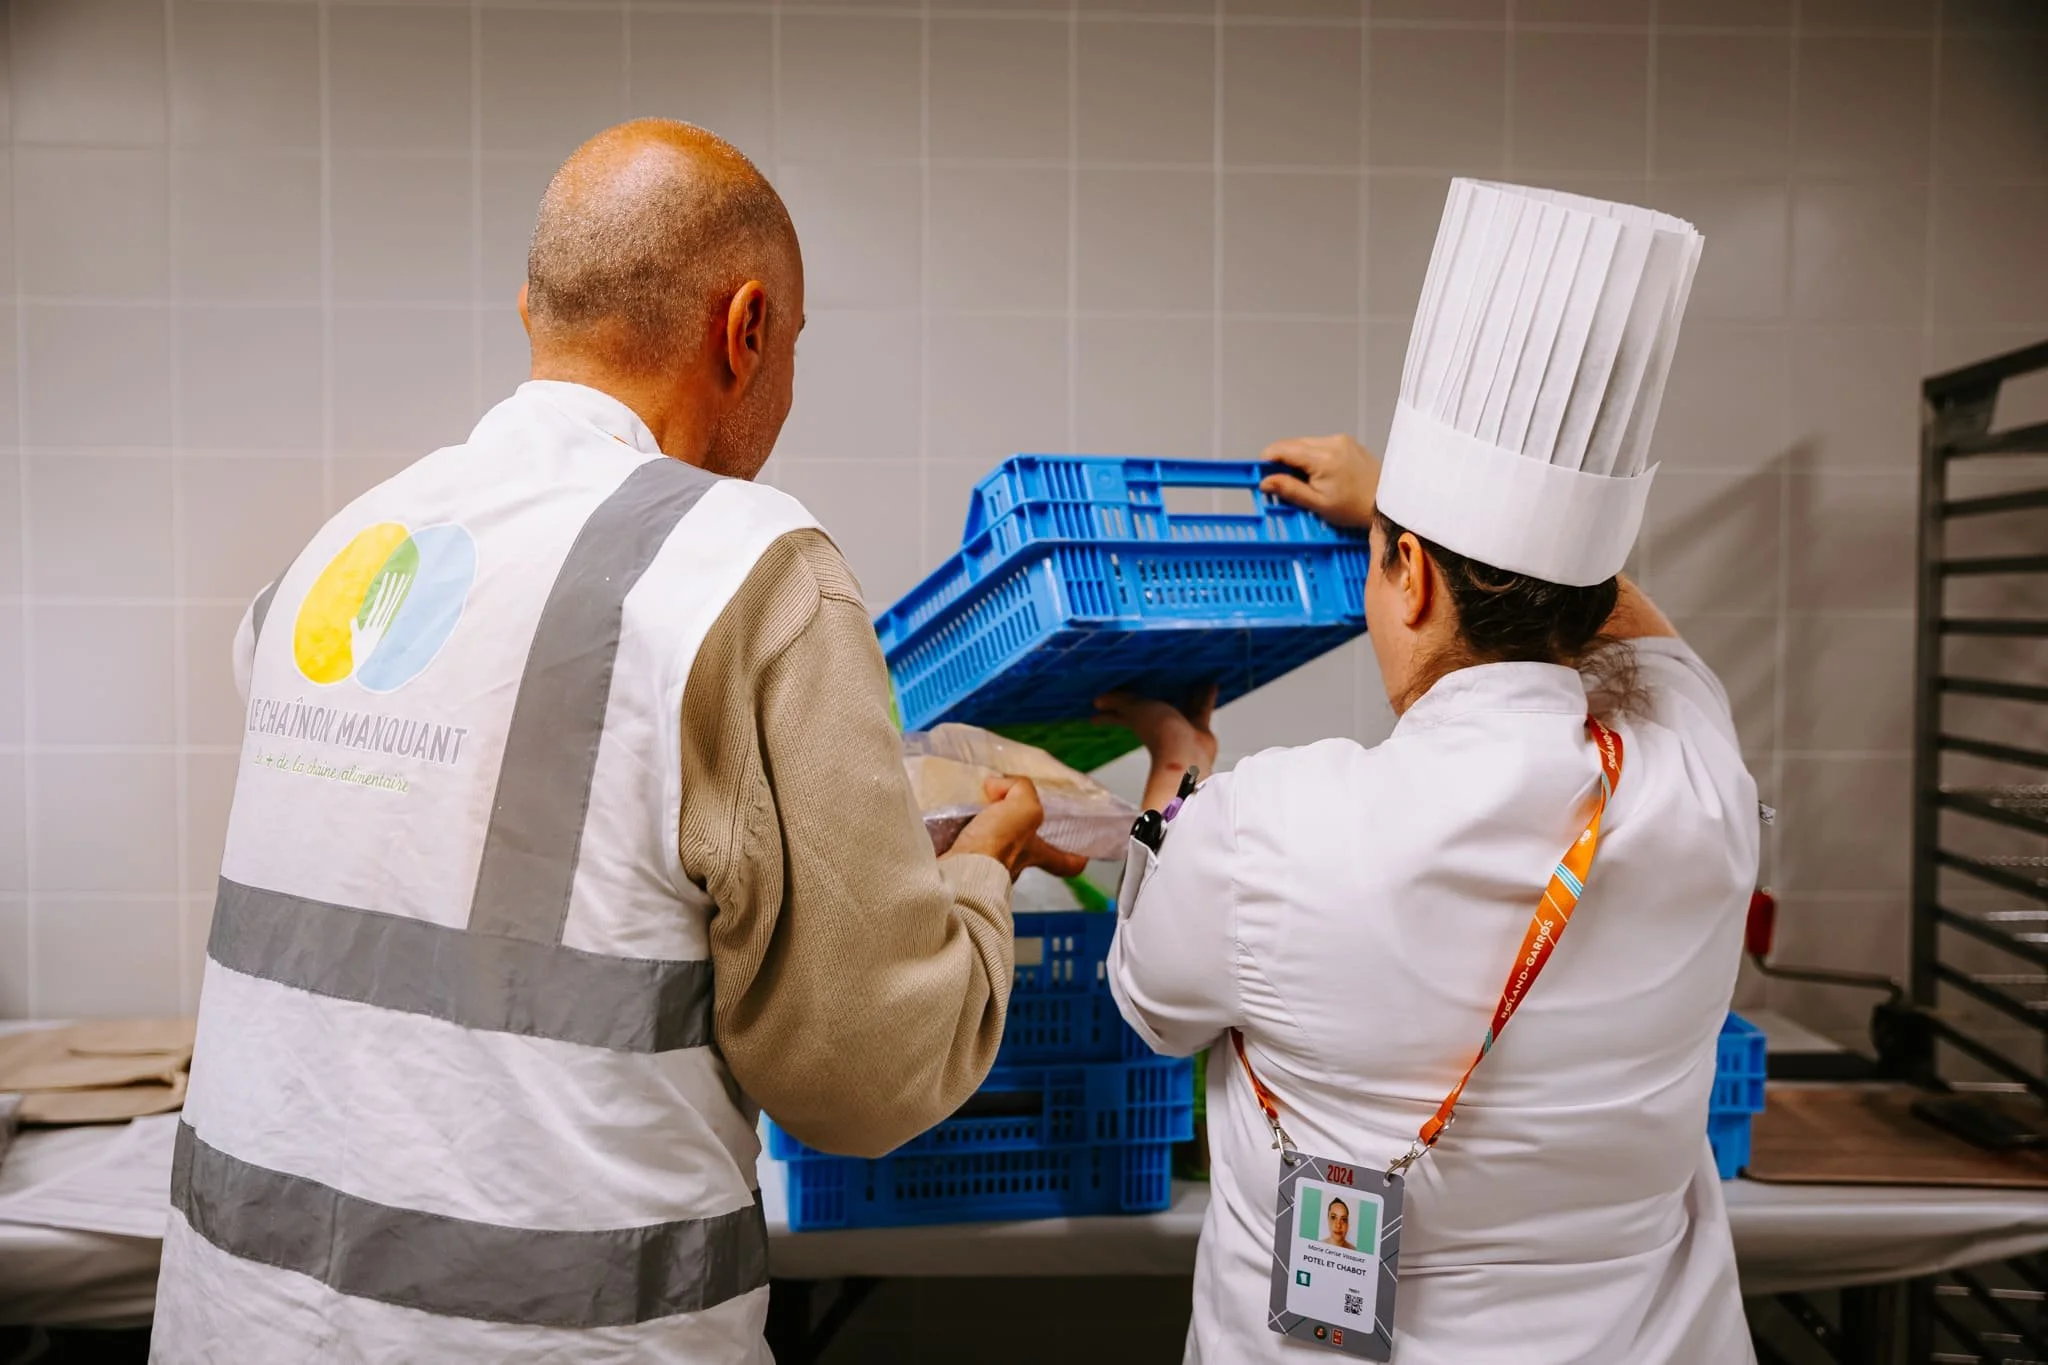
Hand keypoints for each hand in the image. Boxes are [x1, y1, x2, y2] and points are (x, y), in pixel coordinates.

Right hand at [945, 776, 1088, 881]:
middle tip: (1001, 809)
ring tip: (969, 810)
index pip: (1066, 862)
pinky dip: (959, 837)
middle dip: (1016, 832)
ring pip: (992, 850)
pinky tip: (949, 821)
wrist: (955, 873)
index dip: (1074, 857)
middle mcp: (1014, 866)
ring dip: (983, 833)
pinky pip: (965, 851)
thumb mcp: (1023, 809)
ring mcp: (986, 870)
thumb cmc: (996, 847)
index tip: (1081, 853)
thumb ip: (1021, 790)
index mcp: (1035, 854)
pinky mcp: (960, 870)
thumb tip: (998, 784)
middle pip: (1025, 851)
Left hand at [1095, 685, 1218, 811]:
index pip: (1119, 715)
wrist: (1187, 753)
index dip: (1107, 713)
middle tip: (1151, 681)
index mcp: (1139, 720)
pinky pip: (1202, 708)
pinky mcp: (1198, 727)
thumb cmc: (1159, 732)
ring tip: (1187, 677)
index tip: (1096, 708)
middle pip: (1153, 706)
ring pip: (1181, 704)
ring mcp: (1179, 726)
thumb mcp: (1135, 710)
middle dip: (1152, 696)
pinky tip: (1211, 683)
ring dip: (1184, 693)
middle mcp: (1158, 723)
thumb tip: (1097, 702)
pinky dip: (1206, 696)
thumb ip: (1119, 704)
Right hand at [1259, 434, 1380, 529]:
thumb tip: (1265, 482)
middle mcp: (1331, 442)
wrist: (1385, 502)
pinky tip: (1319, 475)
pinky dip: (1311, 457)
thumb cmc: (1355, 507)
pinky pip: (1318, 444)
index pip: (1282, 449)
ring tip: (1305, 482)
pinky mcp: (1345, 441)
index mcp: (1322, 458)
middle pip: (1291, 444)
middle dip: (1281, 462)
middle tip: (1282, 484)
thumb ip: (1289, 490)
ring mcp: (1340, 439)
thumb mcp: (1317, 504)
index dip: (1267, 461)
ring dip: (1296, 459)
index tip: (1263, 475)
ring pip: (1303, 443)